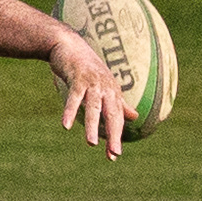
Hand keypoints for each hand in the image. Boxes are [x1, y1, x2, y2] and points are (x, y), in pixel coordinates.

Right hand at [48, 28, 134, 159]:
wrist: (69, 45)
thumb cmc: (87, 68)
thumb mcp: (105, 86)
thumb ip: (119, 102)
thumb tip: (135, 117)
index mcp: (113, 93)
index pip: (117, 119)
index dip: (116, 137)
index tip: (113, 156)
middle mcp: (106, 88)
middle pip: (111, 114)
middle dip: (113, 134)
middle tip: (113, 153)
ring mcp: (92, 83)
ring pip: (94, 107)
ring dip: (92, 126)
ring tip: (91, 143)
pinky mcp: (77, 78)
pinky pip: (74, 97)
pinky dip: (70, 111)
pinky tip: (66, 125)